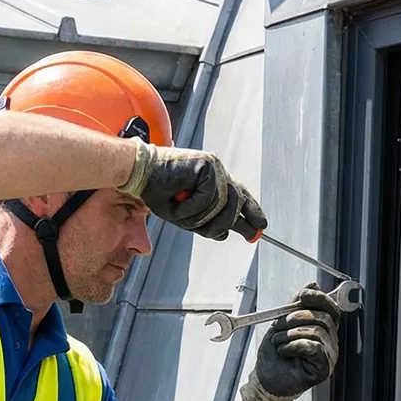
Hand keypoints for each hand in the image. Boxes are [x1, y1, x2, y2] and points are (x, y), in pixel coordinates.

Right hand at [120, 141, 265, 240]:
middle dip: (238, 223)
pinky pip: (209, 197)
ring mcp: (214, 168)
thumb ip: (206, 222)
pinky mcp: (207, 165)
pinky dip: (192, 206)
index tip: (261, 225)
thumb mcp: (185, 215)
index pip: (239, 196)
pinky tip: (178, 199)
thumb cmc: (157, 191)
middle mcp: (217, 173)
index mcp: (213, 182)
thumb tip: (225, 234)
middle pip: (237, 203)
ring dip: (201, 218)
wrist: (139, 173)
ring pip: (222, 206)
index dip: (251, 211)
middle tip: (249, 235)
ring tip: (182, 214)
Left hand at [241, 284, 339, 400]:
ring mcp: (329, 355)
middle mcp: (330, 341)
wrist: (266, 378)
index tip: (302, 296)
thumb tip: (312, 284)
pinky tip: (285, 352)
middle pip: (323, 317)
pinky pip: (313, 346)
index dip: (319, 298)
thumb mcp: (283, 322)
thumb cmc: (275, 353)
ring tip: (279, 343)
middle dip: (295, 317)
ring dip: (290, 334)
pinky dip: (293, 346)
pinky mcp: (323, 368)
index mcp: (324, 328)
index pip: (331, 307)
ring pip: (316, 331)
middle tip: (278, 326)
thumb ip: (297, 303)